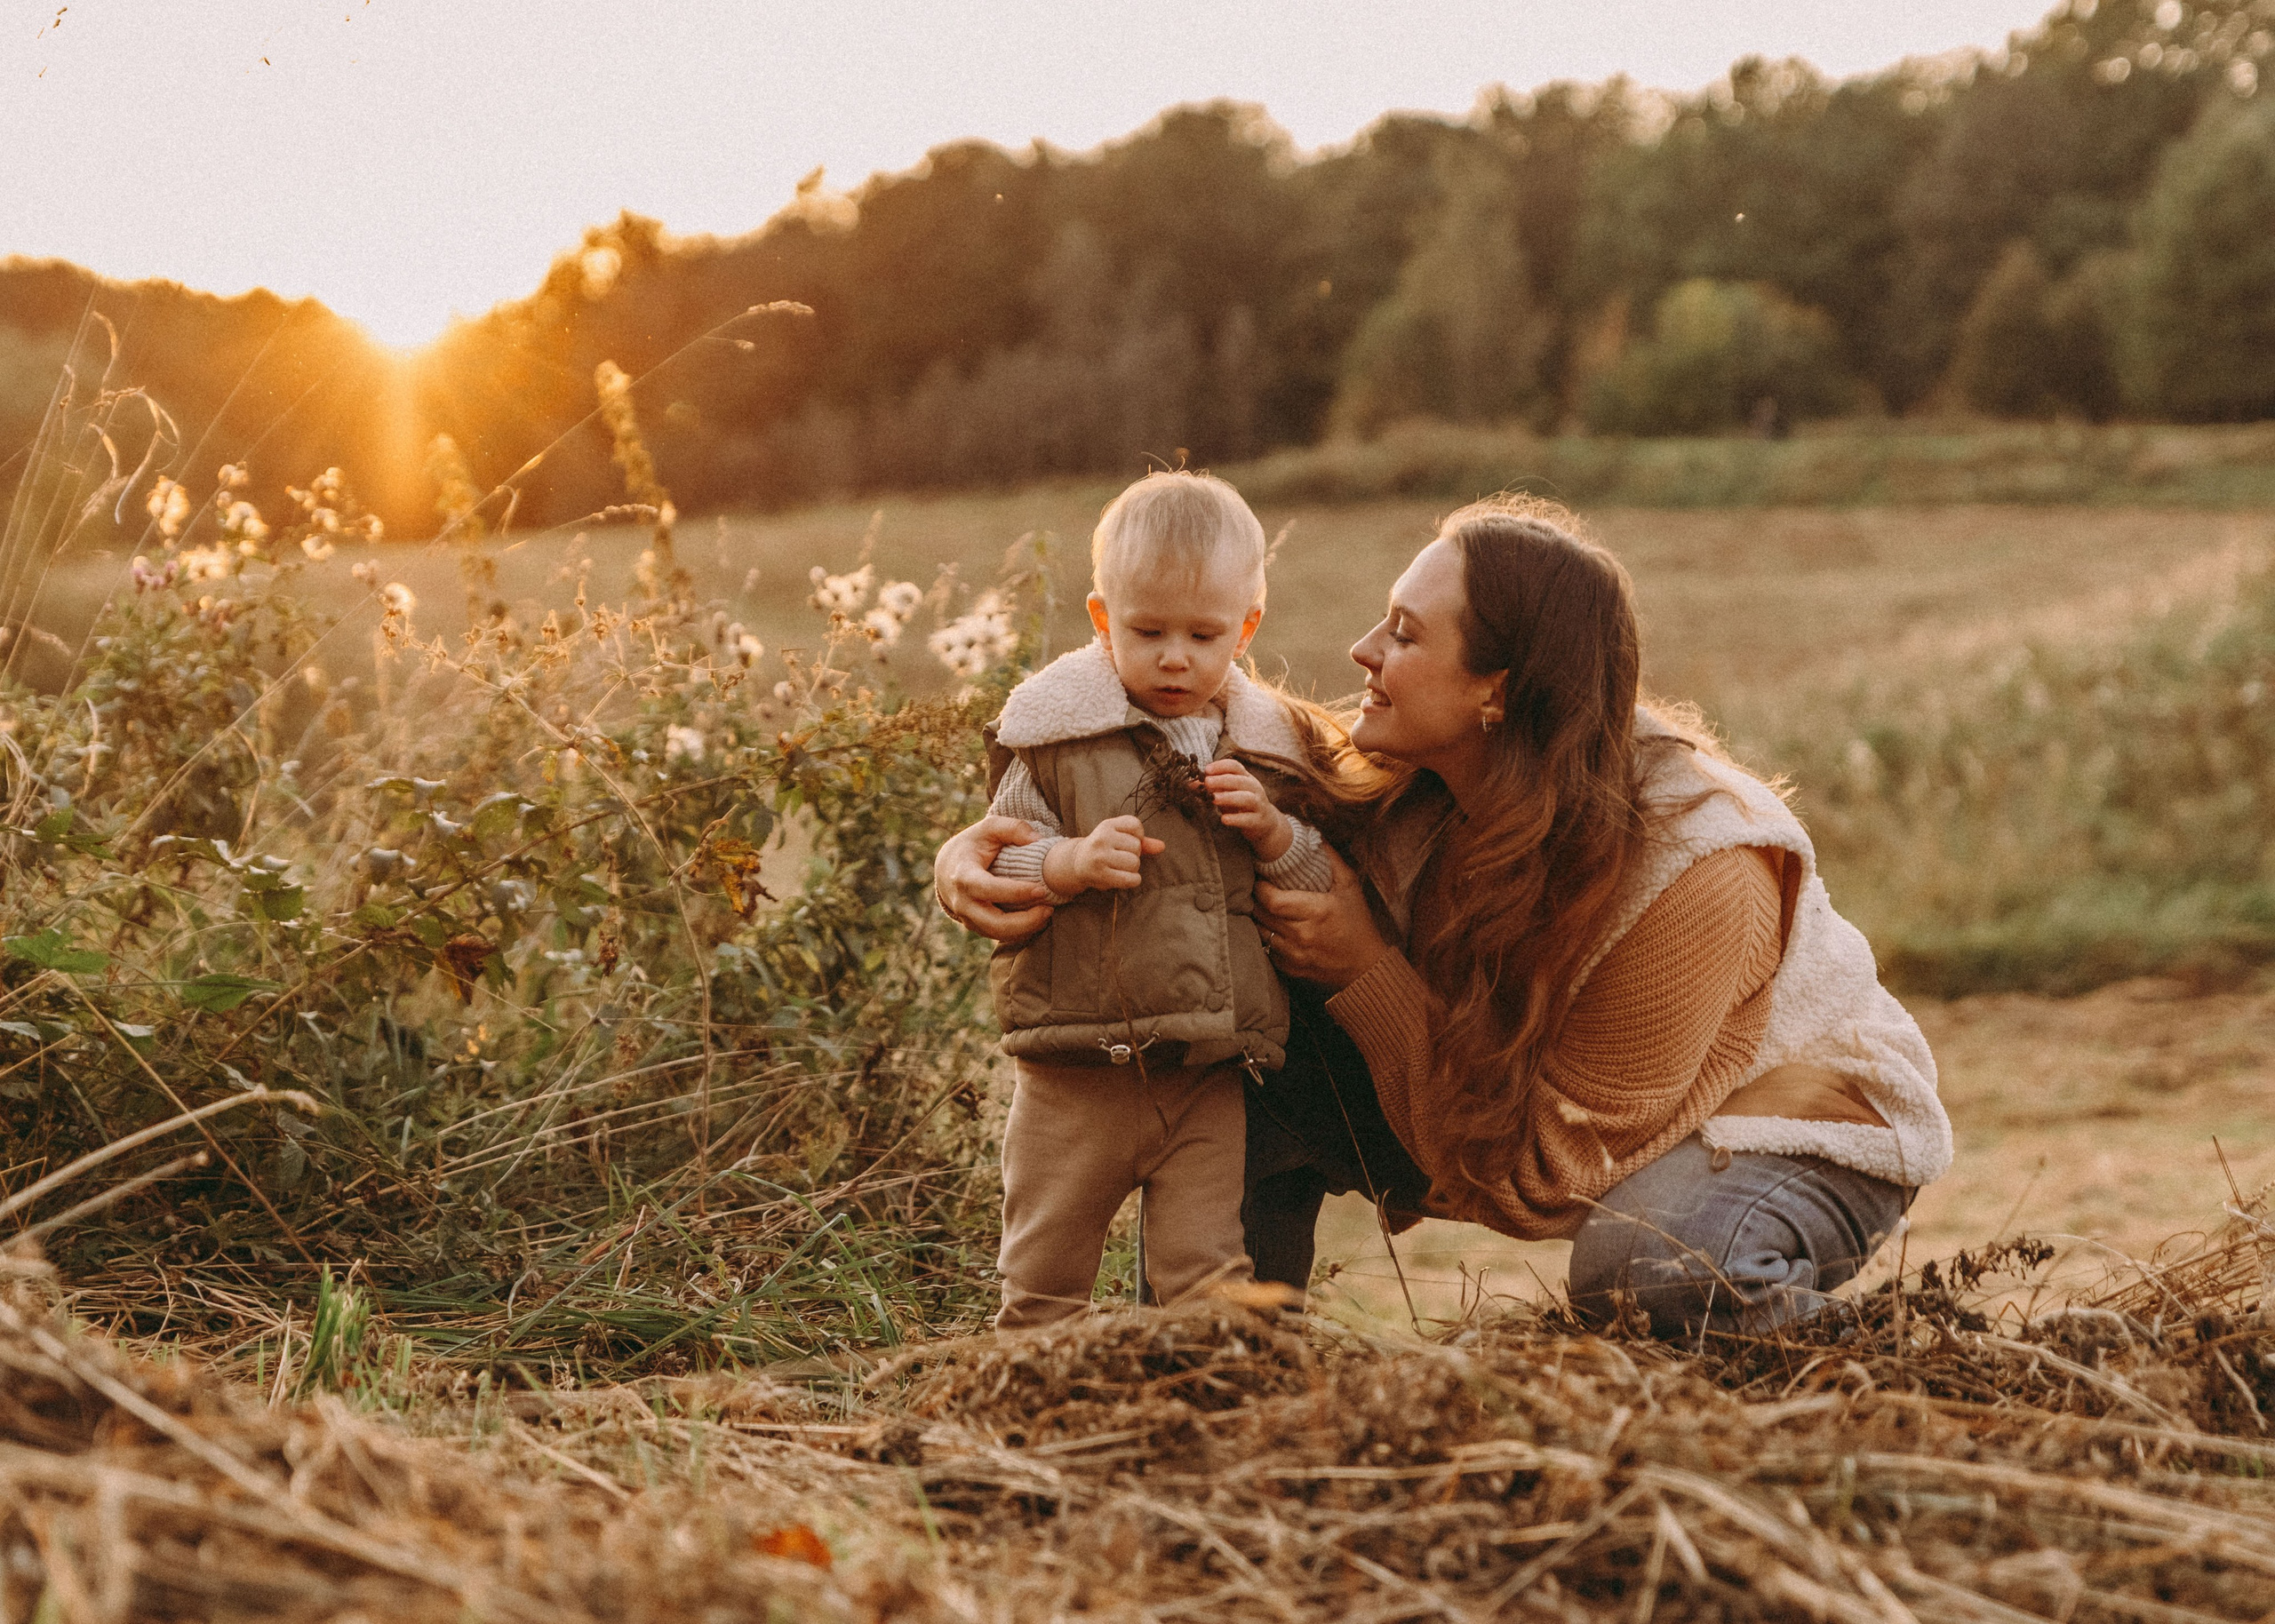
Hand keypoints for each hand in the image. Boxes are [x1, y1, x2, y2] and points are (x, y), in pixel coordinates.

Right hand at [933, 816, 1054, 942]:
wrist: (949, 867)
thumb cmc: (973, 845)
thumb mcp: (989, 828)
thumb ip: (1013, 828)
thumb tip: (1038, 840)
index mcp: (963, 876)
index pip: (989, 889)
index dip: (1016, 892)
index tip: (1041, 889)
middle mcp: (963, 902)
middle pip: (994, 922)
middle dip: (1025, 921)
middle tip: (1049, 909)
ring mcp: (968, 918)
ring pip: (997, 934)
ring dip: (1025, 929)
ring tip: (1047, 914)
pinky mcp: (976, 927)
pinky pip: (999, 936)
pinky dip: (1020, 932)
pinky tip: (1037, 920)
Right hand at [1045, 814, 1162, 893]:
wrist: (1077, 863)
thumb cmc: (1104, 849)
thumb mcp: (1118, 838)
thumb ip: (1141, 841)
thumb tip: (1162, 847)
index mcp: (1107, 825)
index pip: (1135, 825)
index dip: (1138, 836)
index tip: (1126, 842)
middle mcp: (1102, 838)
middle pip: (1136, 846)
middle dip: (1134, 855)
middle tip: (1120, 858)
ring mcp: (1100, 856)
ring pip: (1134, 862)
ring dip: (1132, 868)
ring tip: (1120, 867)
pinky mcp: (1100, 874)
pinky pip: (1130, 879)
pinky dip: (1133, 880)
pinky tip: (1125, 878)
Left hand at [1204, 758, 1292, 862]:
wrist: (1265, 824)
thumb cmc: (1242, 806)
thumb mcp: (1227, 794)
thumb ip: (1212, 789)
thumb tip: (1190, 784)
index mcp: (1245, 778)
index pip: (1235, 766)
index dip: (1221, 766)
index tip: (1206, 769)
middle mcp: (1254, 788)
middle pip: (1240, 780)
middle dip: (1223, 780)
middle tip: (1207, 783)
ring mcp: (1258, 804)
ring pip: (1246, 798)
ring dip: (1229, 797)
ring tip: (1214, 799)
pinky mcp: (1258, 821)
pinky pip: (1248, 819)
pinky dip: (1236, 819)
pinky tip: (1224, 819)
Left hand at [1254, 845, 1389, 990]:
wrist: (1365, 966)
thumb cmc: (1357, 922)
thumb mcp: (1350, 886)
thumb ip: (1331, 859)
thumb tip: (1313, 834)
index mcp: (1317, 912)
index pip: (1273, 900)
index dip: (1260, 887)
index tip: (1260, 878)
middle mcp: (1303, 935)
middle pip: (1261, 914)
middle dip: (1255, 899)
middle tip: (1257, 887)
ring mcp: (1295, 955)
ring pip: (1260, 931)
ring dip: (1258, 917)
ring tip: (1262, 905)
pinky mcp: (1291, 969)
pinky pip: (1267, 948)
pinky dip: (1267, 935)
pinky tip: (1273, 926)